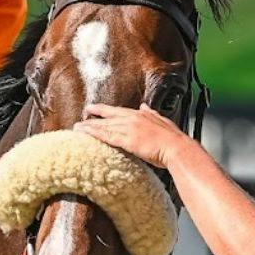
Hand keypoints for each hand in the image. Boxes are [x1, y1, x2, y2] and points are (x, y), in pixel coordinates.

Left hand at [75, 103, 191, 168]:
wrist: (177, 147)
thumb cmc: (173, 139)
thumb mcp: (163, 121)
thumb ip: (151, 114)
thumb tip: (145, 107)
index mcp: (141, 114)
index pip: (119, 111)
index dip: (107, 110)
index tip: (97, 108)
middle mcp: (132, 118)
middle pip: (109, 116)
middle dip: (94, 114)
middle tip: (83, 113)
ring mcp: (128, 128)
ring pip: (104, 126)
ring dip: (89, 126)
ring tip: (77, 127)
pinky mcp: (126, 139)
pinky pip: (106, 136)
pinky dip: (93, 134)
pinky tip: (84, 133)